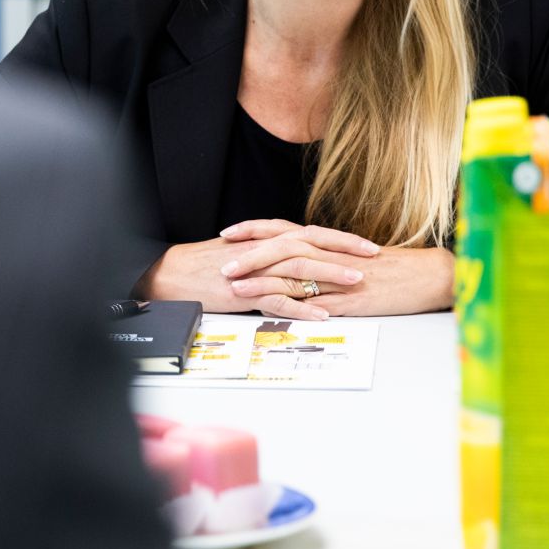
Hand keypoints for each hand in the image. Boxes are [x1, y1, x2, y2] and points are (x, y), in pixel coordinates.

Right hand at [139, 221, 378, 320]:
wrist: (175, 273)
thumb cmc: (208, 265)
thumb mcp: (245, 253)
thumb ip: (273, 254)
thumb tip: (299, 259)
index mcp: (267, 239)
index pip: (311, 233)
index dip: (340, 239)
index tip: (367, 246)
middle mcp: (265, 250)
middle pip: (311, 244)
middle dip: (344, 250)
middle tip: (373, 257)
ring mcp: (255, 270)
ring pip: (299, 269)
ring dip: (329, 275)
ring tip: (356, 283)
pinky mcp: (245, 292)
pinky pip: (277, 299)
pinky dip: (301, 306)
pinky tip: (321, 314)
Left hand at [221, 219, 454, 316]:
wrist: (426, 275)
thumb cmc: (390, 268)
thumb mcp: (350, 258)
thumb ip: (323, 258)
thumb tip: (297, 264)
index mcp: (327, 243)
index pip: (282, 230)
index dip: (254, 231)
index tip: (228, 234)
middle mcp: (328, 255)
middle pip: (281, 248)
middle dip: (249, 256)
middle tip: (223, 264)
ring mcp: (337, 277)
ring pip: (293, 275)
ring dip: (262, 281)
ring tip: (236, 288)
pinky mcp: (349, 300)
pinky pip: (316, 303)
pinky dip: (292, 306)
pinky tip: (273, 311)